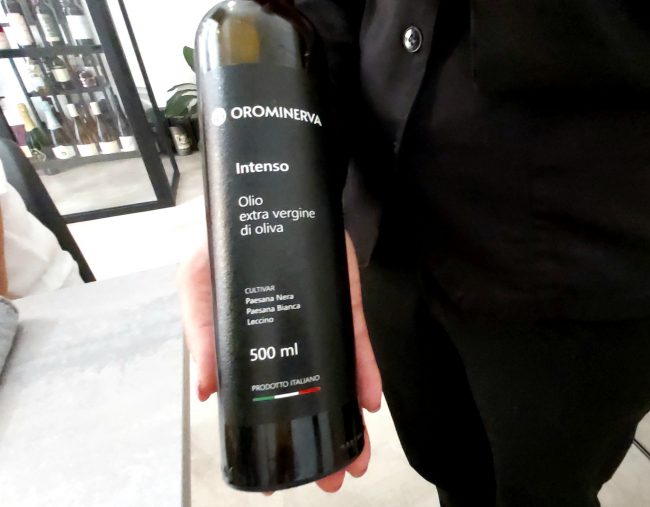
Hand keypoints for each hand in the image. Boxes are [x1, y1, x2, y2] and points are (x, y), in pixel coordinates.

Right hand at [177, 233, 381, 492]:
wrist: (267, 192)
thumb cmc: (225, 241)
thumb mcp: (198, 283)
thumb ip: (203, 333)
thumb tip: (207, 391)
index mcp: (252, 341)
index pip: (267, 398)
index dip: (277, 435)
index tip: (283, 475)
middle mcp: (290, 338)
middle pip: (312, 395)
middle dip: (325, 439)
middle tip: (333, 477)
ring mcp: (320, 320)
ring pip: (341, 376)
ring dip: (351, 415)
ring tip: (358, 456)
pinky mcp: (344, 300)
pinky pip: (358, 340)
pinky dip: (366, 370)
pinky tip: (370, 400)